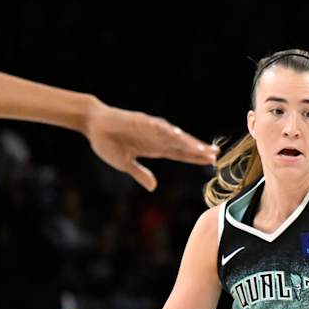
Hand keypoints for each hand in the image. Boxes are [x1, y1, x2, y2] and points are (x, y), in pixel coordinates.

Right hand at [83, 102, 216, 190]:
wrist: (93, 124)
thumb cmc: (108, 142)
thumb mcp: (125, 164)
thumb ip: (140, 173)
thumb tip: (153, 187)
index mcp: (154, 148)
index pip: (179, 153)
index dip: (194, 157)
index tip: (209, 162)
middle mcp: (155, 137)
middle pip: (181, 145)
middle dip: (197, 150)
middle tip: (215, 155)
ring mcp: (148, 128)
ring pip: (172, 136)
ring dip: (187, 141)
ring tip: (201, 148)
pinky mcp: (139, 121)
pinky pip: (155, 126)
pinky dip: (166, 130)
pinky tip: (178, 135)